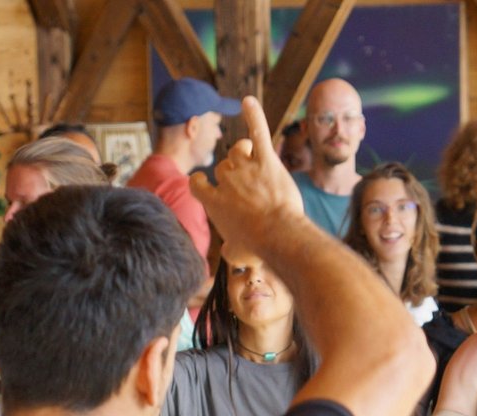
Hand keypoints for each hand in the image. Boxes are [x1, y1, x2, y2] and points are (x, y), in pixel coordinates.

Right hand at [189, 96, 303, 245]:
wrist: (278, 235)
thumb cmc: (258, 247)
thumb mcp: (237, 254)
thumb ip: (230, 249)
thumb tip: (230, 252)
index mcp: (214, 203)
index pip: (198, 185)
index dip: (201, 183)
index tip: (203, 182)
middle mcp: (226, 182)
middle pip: (223, 168)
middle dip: (232, 174)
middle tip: (247, 187)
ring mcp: (246, 169)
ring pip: (237, 151)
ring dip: (242, 153)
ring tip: (251, 159)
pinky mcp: (267, 160)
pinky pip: (258, 132)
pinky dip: (254, 115)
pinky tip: (248, 101)